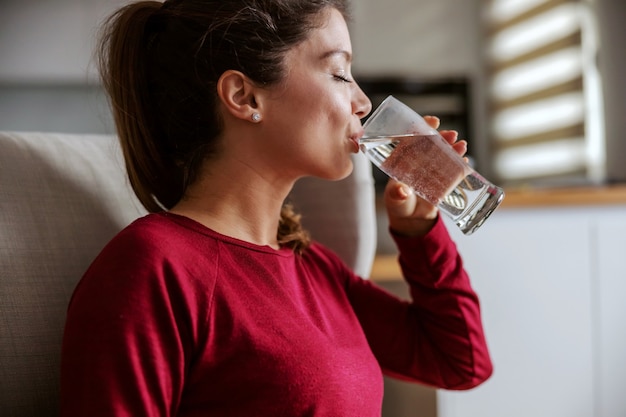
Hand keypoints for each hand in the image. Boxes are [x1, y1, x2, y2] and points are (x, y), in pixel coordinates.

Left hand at [383, 116, 467, 236]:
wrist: (412, 218)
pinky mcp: (443, 179)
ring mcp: (432, 168)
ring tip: (462, 146)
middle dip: (442, 137)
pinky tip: (466, 161)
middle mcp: (419, 160)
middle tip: (452, 134)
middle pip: (431, 143)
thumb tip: (401, 191)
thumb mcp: (395, 200)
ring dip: (453, 148)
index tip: (433, 121)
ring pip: (443, 154)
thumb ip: (397, 196)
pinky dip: (460, 163)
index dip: (422, 127)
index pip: (412, 137)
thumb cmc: (398, 204)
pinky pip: (452, 168)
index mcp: (403, 159)